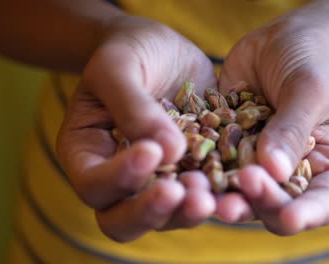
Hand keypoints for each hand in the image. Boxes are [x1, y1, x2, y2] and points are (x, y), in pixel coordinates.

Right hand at [56, 17, 216, 241]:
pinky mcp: (193, 173)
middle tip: (181, 193)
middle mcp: (120, 179)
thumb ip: (134, 107)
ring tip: (213, 196)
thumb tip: (169, 152)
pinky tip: (241, 183)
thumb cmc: (127, 53)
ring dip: (190, 211)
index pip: (94, 185)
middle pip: (124, 220)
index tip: (151, 152)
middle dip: (153, 211)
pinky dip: (221, 195)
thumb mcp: (119, 68)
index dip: (119, 178)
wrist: (159, 50)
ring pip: (169, 215)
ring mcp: (158, 182)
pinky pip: (205, 194)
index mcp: (87, 156)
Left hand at [216, 8, 328, 234]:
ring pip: (237, 192)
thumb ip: (292, 129)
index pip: (322, 203)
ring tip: (198, 192)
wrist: (283, 38)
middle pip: (274, 206)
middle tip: (233, 200)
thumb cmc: (313, 60)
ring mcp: (257, 163)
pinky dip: (198, 168)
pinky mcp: (227, 147)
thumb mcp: (310, 89)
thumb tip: (274, 171)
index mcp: (327, 166)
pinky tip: (181, 169)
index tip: (290, 217)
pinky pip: (212, 164)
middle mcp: (290, 173)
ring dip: (218, 195)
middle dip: (254, 205)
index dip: (307, 216)